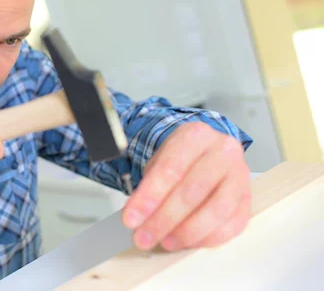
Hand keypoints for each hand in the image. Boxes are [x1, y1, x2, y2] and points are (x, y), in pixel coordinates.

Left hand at [121, 122, 250, 251]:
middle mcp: (223, 151)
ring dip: (186, 232)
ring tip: (165, 242)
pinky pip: (232, 225)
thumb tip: (136, 217)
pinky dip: (208, 238)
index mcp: (196, 135)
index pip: (170, 168)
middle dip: (164, 219)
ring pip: (216, 210)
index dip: (149, 197)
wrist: (208, 151)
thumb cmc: (181, 158)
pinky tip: (188, 242)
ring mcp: (240, 175)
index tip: (131, 218)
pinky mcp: (248, 199)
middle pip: (193, 190)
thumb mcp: (159, 160)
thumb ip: (148, 186)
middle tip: (143, 237)